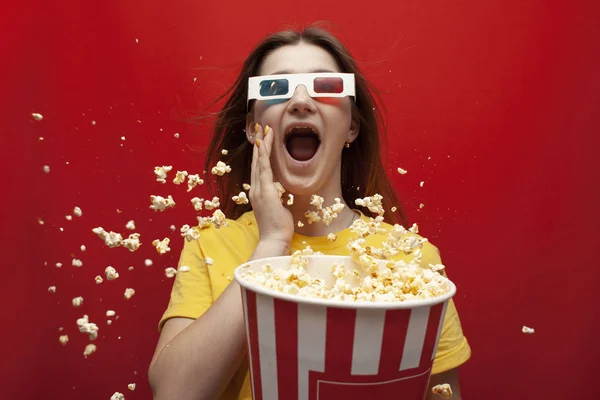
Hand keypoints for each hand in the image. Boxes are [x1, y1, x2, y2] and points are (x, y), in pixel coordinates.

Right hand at [248, 123, 294, 246]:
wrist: (274, 240)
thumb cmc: (279, 228)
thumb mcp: (280, 209)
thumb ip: (279, 200)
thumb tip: (284, 196)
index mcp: (259, 193)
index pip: (259, 169)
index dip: (260, 154)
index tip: (262, 140)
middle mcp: (255, 189)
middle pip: (257, 162)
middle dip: (259, 144)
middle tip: (261, 128)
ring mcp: (258, 190)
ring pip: (259, 162)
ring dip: (261, 144)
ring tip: (264, 129)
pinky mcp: (265, 191)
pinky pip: (263, 169)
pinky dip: (263, 155)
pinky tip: (263, 144)